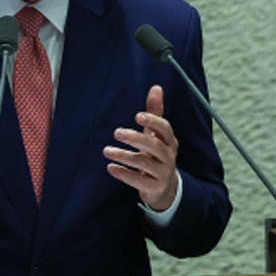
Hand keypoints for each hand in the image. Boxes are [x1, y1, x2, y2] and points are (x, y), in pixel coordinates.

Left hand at [103, 85, 178, 210]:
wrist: (165, 188)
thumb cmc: (157, 155)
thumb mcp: (157, 135)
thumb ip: (155, 113)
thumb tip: (156, 87)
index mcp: (170, 141)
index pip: (165, 129)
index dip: (152, 121)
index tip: (137, 116)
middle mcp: (169, 156)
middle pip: (154, 145)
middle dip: (135, 138)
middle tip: (116, 132)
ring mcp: (162, 173)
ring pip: (143, 162)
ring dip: (123, 156)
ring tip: (106, 151)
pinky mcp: (154, 188)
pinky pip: (138, 180)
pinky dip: (124, 174)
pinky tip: (111, 168)